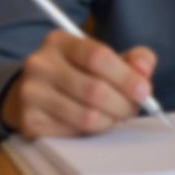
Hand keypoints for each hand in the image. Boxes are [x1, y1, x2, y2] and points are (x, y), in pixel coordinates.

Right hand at [0, 30, 155, 137]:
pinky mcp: (29, 121)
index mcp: (58, 41)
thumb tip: (144, 70)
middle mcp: (39, 64)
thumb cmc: (76, 72)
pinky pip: (73, 133)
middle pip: (94, 90)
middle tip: (132, 108)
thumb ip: (132, 59)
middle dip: (123, 104)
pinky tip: (93, 122)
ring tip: (115, 115)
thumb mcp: (102, 58)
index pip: (97, 56)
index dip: (126, 76)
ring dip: (110, 120)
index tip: (144, 90)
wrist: (34, 92)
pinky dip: (92, 132)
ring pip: (86, 116)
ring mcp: (31, 93)